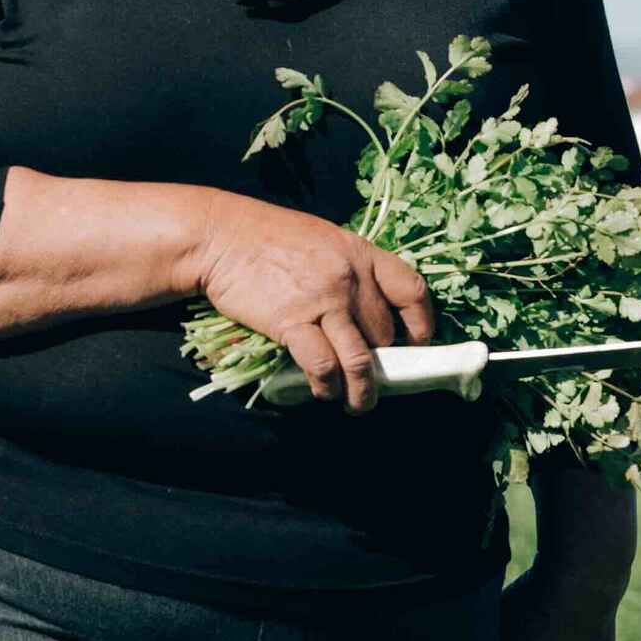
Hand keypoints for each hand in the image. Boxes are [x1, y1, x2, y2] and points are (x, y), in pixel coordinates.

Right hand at [190, 192, 435, 411]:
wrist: (220, 236)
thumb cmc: (267, 237)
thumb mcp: (322, 239)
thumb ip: (349, 269)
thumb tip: (366, 310)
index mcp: (361, 253)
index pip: (412, 291)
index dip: (421, 324)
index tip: (416, 343)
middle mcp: (350, 277)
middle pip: (384, 334)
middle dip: (382, 362)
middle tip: (371, 377)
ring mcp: (323, 301)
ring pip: (361, 361)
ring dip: (362, 392)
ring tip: (358, 404)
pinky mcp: (293, 322)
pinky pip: (323, 365)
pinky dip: (327, 385)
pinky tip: (323, 391)